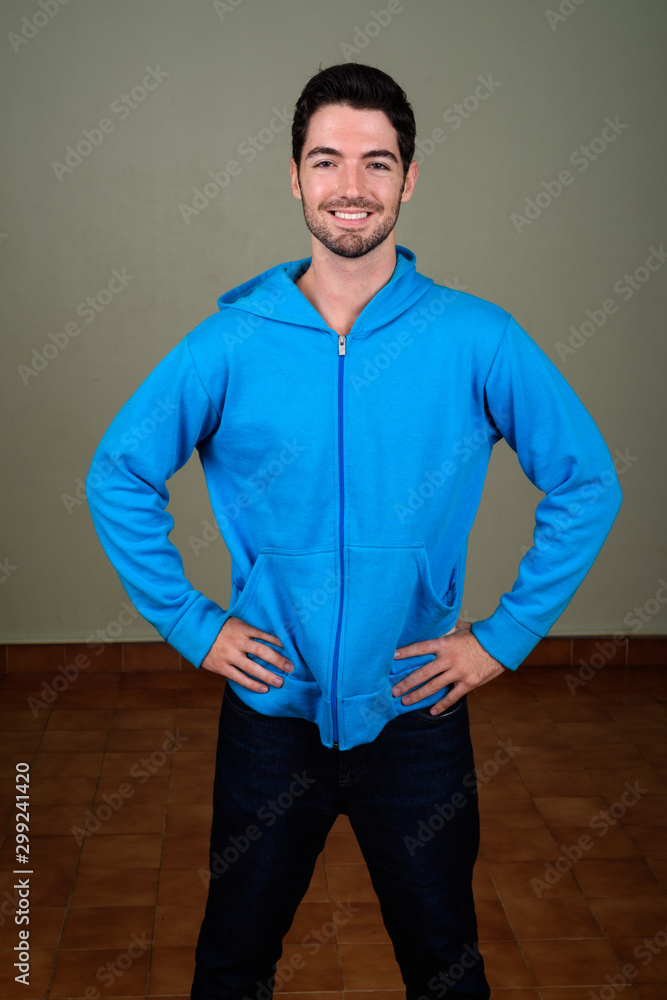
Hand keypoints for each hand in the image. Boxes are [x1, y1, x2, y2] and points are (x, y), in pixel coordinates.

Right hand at [201, 616, 293, 691]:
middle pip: (261, 651)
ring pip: (252, 667)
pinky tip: (264, 689)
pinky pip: (239, 678)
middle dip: (278, 660)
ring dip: (267, 676)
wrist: (195, 632)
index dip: (279, 642)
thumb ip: (252, 630)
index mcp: (242, 629)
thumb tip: (274, 637)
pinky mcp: (221, 667)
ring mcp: (229, 655)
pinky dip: (252, 684)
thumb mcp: (236, 622)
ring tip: (280, 682)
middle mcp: (237, 642)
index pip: (265, 635)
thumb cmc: (221, 628)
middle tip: (291, 668)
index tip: (293, 649)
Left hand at [391, 618, 506, 714]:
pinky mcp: (468, 683)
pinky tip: (432, 711)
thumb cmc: (481, 636)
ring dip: (417, 695)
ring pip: (433, 686)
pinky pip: (452, 696)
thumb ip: (451, 628)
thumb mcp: (463, 628)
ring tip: (405, 701)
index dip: (406, 652)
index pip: (420, 648)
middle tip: (394, 690)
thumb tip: (445, 621)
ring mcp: (458, 672)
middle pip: (422, 672)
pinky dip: (441, 705)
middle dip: (406, 683)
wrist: (501, 645)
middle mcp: (448, 658)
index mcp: (445, 643)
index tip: (392, 657)